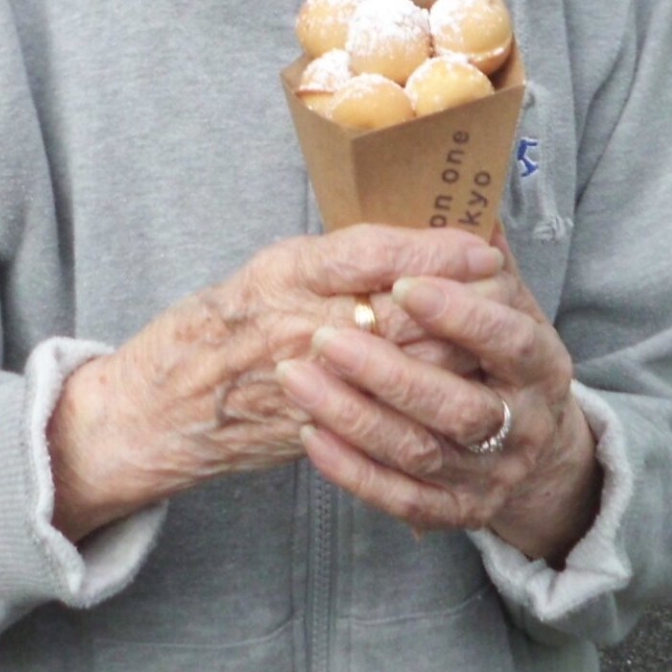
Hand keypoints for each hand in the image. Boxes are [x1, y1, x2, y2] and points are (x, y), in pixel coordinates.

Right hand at [47, 225, 505, 543]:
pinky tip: (461, 388)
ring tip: (499, 338)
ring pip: (404, 369)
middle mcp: (298, 326)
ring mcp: (309, 383)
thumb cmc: (221, 323)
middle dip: (463, 302)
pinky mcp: (315, 428)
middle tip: (509, 290)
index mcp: (287, 275)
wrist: (162, 408)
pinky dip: (428, 399)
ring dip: (458, 353)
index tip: (484, 245)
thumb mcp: (276, 268)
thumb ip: (344, 257)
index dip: (434, 251)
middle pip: (402, 313)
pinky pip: (384, 415)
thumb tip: (424, 243)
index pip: (373, 255)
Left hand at [277, 250, 602, 566]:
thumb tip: (469, 215)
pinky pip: (401, 498)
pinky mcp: (457, 512)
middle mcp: (526, 426)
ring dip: (355, 417)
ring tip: (297, 378)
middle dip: (390, 373)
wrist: (527, 439)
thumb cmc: (500, 350)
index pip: (508, 339)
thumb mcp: (506, 302)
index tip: (402, 285)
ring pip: (421, 453)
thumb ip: (478, 263)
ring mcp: (492, 476)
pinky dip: (354, 470)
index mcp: (543, 364)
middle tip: (325, 338)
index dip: (460, 314)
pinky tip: (312, 434)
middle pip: (459, 407)